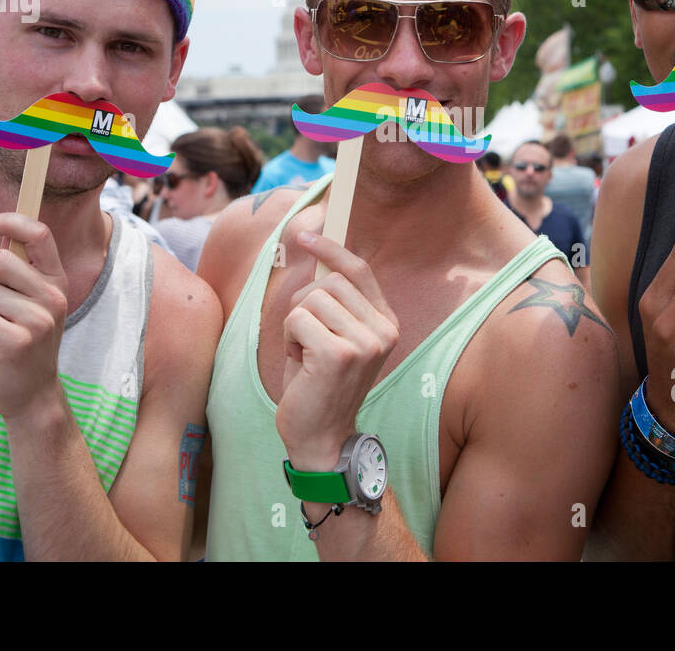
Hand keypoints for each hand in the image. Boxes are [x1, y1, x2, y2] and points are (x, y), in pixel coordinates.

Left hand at [0, 213, 70, 421]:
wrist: (34, 391)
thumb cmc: (24, 338)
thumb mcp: (32, 300)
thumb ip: (22, 269)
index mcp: (58, 281)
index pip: (39, 234)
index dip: (9, 220)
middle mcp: (54, 297)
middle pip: (0, 261)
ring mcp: (39, 321)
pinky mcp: (17, 343)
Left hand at [276, 231, 398, 471]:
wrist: (320, 438)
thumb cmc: (318, 385)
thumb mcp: (333, 336)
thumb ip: (334, 301)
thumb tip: (321, 254)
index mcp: (386, 323)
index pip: (359, 270)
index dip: (332, 249)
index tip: (305, 235)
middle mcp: (382, 331)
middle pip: (328, 282)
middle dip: (304, 306)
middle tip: (306, 341)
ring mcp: (365, 342)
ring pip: (310, 300)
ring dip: (295, 325)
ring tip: (305, 356)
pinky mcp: (339, 354)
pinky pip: (297, 320)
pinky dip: (288, 339)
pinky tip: (300, 365)